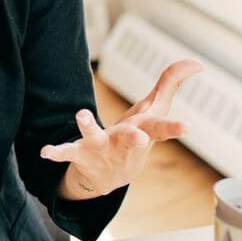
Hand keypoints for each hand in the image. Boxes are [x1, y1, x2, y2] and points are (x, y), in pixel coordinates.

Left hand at [41, 59, 203, 197]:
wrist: (111, 177)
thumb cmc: (137, 136)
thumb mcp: (153, 111)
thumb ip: (171, 83)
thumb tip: (196, 63)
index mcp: (143, 132)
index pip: (162, 129)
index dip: (175, 129)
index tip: (187, 127)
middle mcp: (123, 143)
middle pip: (131, 139)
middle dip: (135, 137)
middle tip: (139, 137)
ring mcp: (101, 149)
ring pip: (94, 139)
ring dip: (88, 127)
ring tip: (81, 114)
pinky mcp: (81, 154)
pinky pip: (67, 153)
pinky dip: (56, 153)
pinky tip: (45, 152)